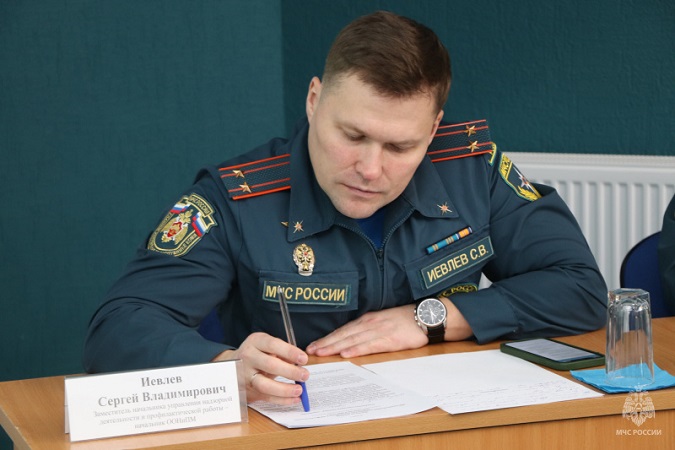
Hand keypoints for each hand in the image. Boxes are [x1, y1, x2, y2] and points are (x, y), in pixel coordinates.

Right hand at [212, 332, 308, 404]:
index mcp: (255, 341)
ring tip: (299, 390)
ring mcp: (246, 375)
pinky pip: (266, 397)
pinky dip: (282, 400)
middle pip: (270, 365)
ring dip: (285, 389)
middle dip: (290, 371)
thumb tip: (299, 363)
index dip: (289, 352)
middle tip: (305, 375)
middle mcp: (248, 357)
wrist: (233, 365)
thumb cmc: (257, 354)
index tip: (304, 359)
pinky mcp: (248, 390)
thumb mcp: (267, 347)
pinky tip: (294, 399)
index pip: (273, 345)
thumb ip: (282, 353)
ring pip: (265, 385)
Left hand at [306, 299, 472, 357]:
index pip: (343, 330)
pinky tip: (346, 353)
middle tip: (310, 351)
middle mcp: (370, 323)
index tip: (314, 345)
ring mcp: (379, 330)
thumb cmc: (406, 320)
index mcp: (368, 320)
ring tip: (321, 353)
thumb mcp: (383, 321)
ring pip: (352, 339)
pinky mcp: (390, 339)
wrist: (426, 316)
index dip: (328, 338)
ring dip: (335, 346)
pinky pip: (370, 345)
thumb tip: (352, 340)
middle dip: (325, 343)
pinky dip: (356, 349)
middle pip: (343, 334)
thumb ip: (368, 330)